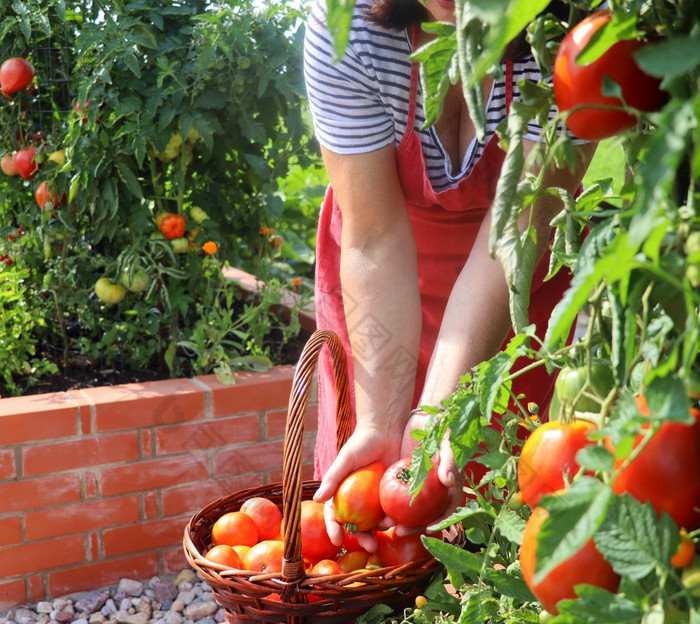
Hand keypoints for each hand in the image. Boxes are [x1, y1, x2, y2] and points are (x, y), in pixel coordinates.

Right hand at [313, 423, 401, 550]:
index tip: (337, 540)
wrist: (386, 430)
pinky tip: (396, 523)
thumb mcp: (345, 460)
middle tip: (369, 547)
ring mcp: (375, 499)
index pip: (334, 515)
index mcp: (342, 493)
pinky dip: (393, 520)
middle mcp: (358, 500)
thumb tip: (317, 500)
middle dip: (361, 539)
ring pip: (375, 523)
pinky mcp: (392, 496)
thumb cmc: (361, 443)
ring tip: (382, 538)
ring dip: (378, 534)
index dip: (334, 529)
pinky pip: (391, 512)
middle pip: (356, 525)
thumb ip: (332, 478)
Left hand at [391, 409, 462, 536]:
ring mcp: (419, 487)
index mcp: (450, 487)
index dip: (439, 523)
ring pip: (409, 511)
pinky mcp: (405, 481)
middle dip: (413, 527)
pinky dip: (388, 506)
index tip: (427, 529)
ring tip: (383, 525)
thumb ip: (450, 461)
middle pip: (426, 516)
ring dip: (398, 520)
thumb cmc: (442, 430)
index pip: (447, 510)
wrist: (425, 418)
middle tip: (399, 531)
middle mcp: (435, 492)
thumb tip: (450, 481)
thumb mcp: (448, 443)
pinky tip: (376, 511)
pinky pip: (396, 497)